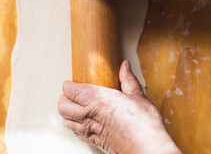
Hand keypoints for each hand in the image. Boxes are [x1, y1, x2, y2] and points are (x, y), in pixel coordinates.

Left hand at [58, 61, 181, 153]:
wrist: (148, 150)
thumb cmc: (145, 124)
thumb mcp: (138, 96)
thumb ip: (128, 79)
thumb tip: (124, 65)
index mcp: (98, 99)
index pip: (70, 91)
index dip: (67, 86)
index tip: (70, 82)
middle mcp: (90, 114)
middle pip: (63, 106)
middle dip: (63, 99)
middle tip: (70, 94)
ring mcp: (90, 130)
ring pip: (65, 121)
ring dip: (67, 113)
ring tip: (75, 108)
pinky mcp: (94, 141)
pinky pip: (75, 133)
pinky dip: (74, 126)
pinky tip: (83, 122)